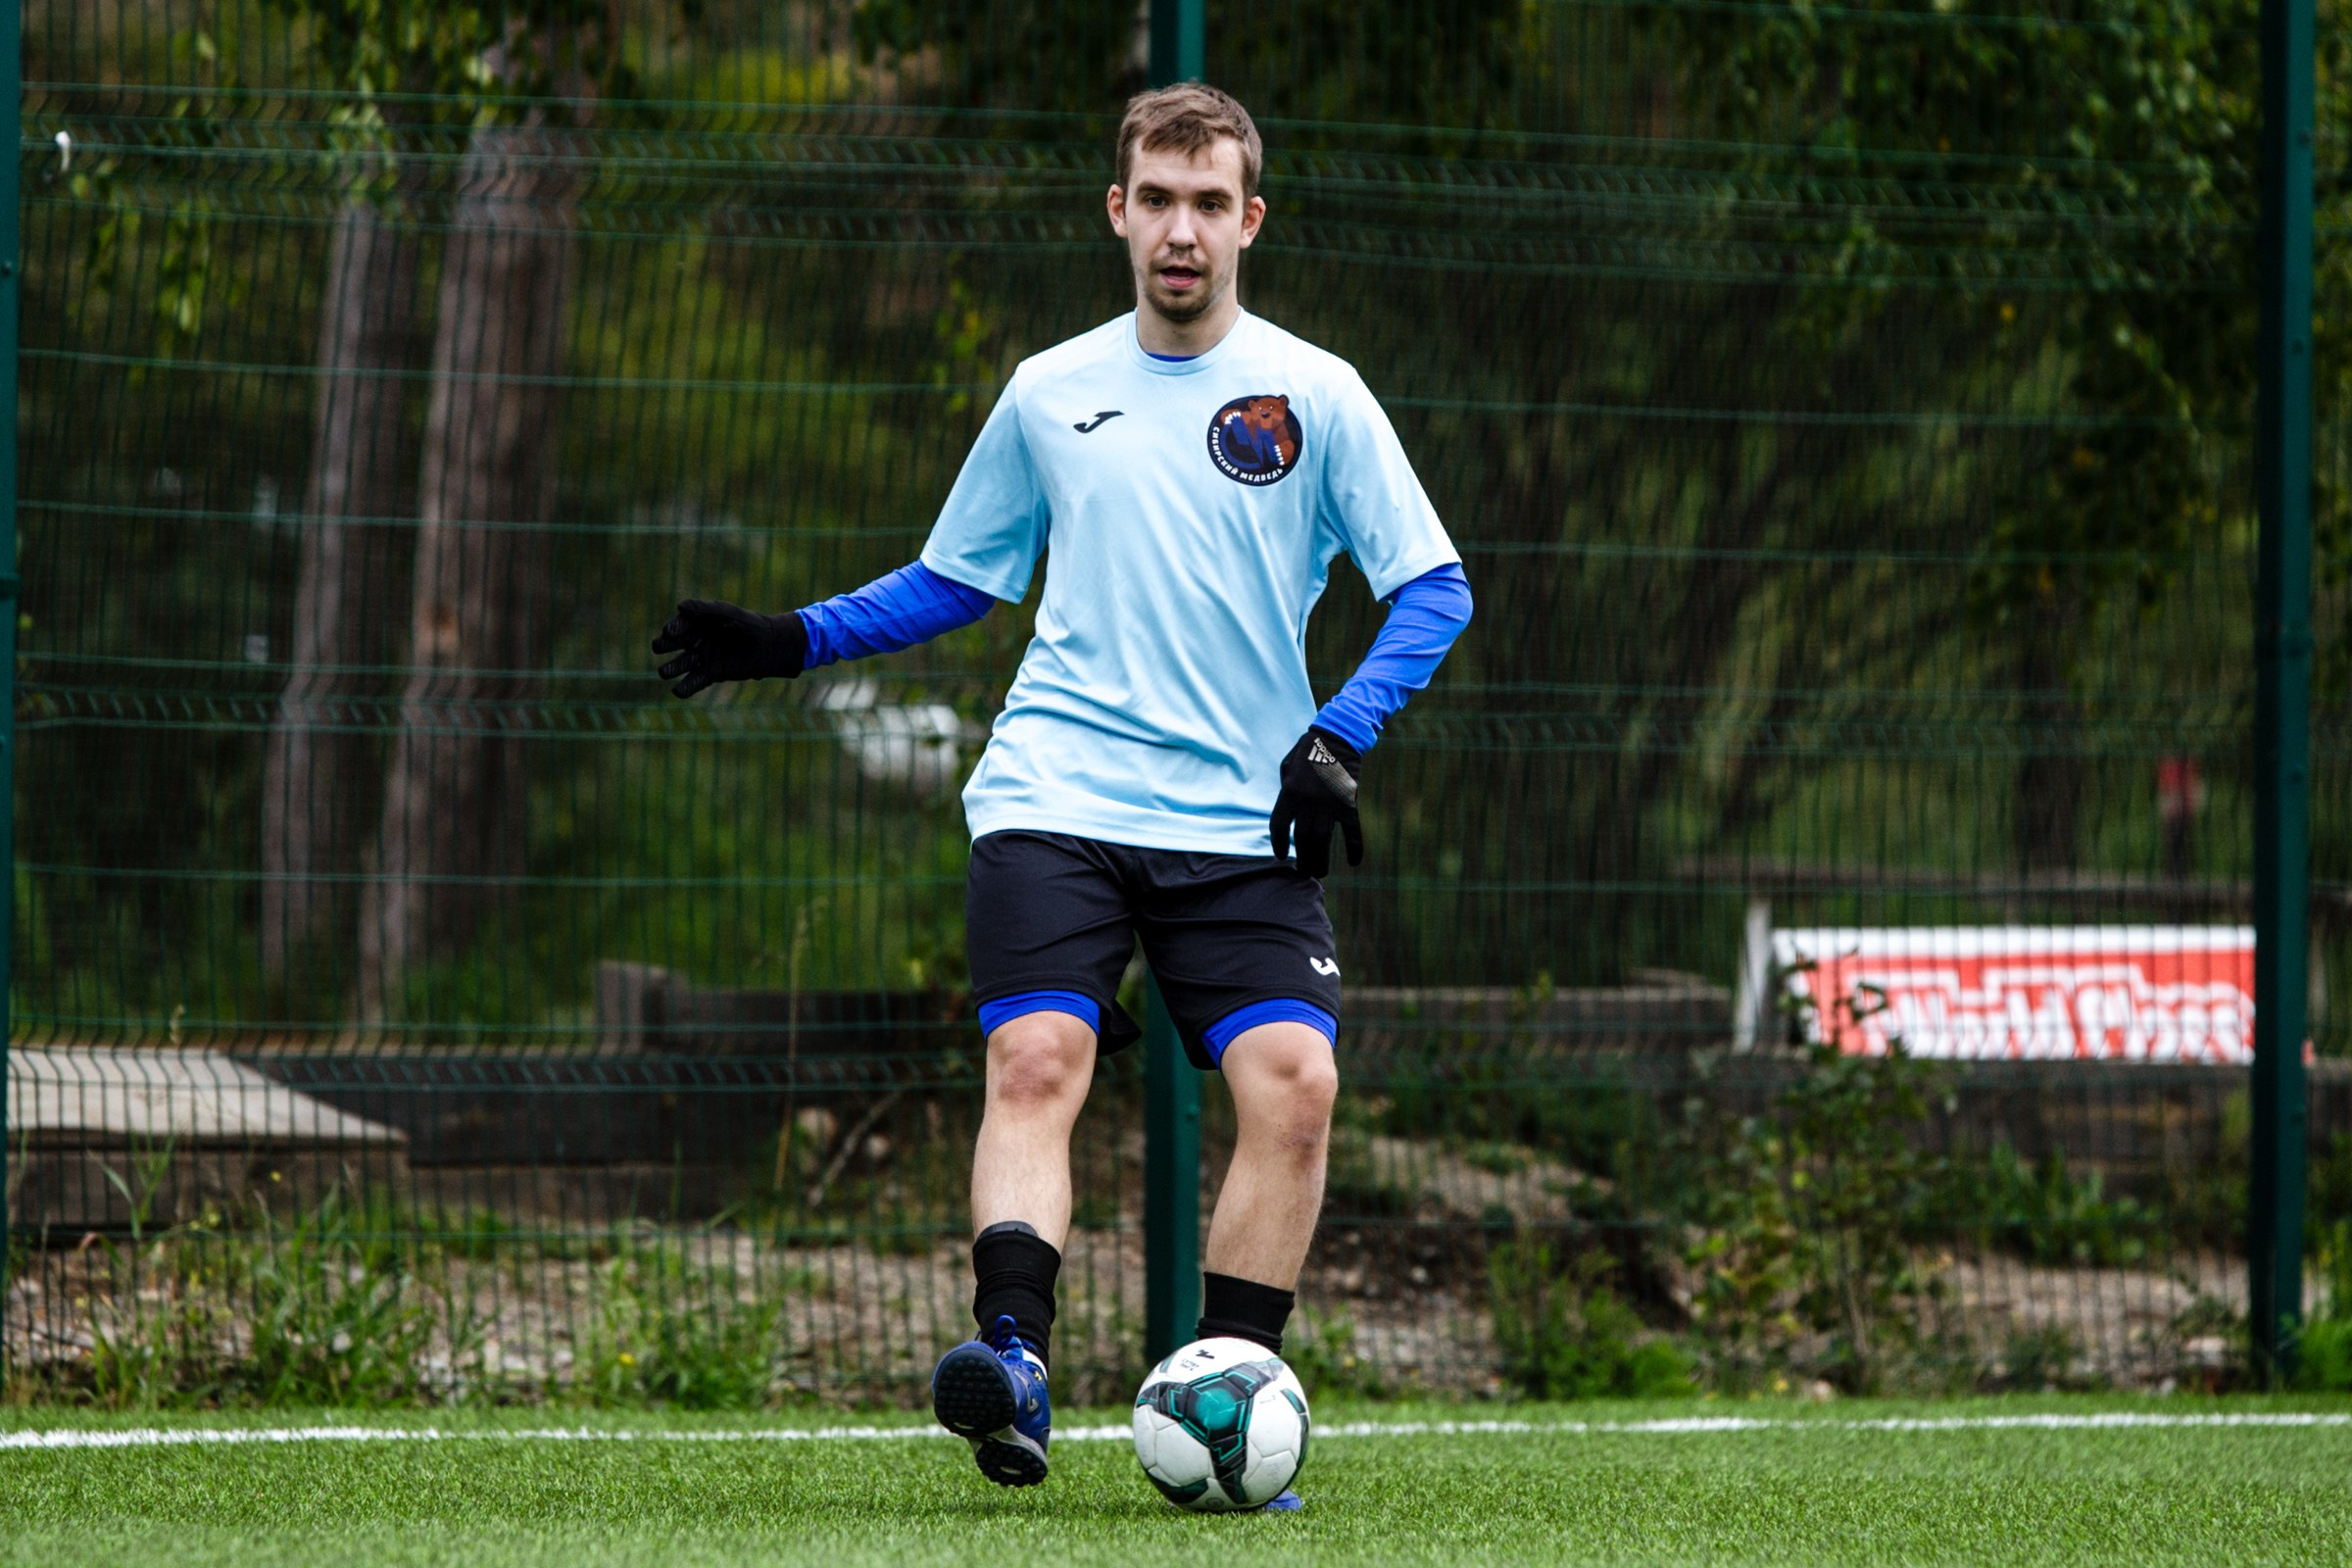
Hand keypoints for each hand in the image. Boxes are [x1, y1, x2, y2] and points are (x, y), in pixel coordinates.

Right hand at [651, 599, 807, 697]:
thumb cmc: (751, 625)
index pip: (679, 625)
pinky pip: (694, 682)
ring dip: (671, 668)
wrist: (771, 646)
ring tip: (664, 672)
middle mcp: (697, 639)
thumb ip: (705, 610)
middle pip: (673, 644)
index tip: (670, 632)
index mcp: (699, 622)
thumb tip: (680, 606)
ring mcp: (703, 657)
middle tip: (660, 647)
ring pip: (680, 664)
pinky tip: (677, 691)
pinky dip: (685, 688)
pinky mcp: (712, 674)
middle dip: (665, 645)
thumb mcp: (728, 615)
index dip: (673, 628)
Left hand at [1269, 726, 1362, 878]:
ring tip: (1319, 873)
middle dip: (1302, 860)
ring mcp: (1329, 803)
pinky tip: (1353, 862)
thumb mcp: (1286, 766)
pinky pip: (1352, 831)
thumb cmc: (1308, 750)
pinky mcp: (1349, 803)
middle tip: (1303, 873)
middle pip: (1302, 840)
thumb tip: (1287, 814)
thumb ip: (1284, 790)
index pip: (1278, 826)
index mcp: (1289, 792)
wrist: (1338, 737)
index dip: (1278, 845)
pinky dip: (1355, 848)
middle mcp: (1307, 801)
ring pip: (1322, 841)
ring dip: (1321, 860)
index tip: (1282, 857)